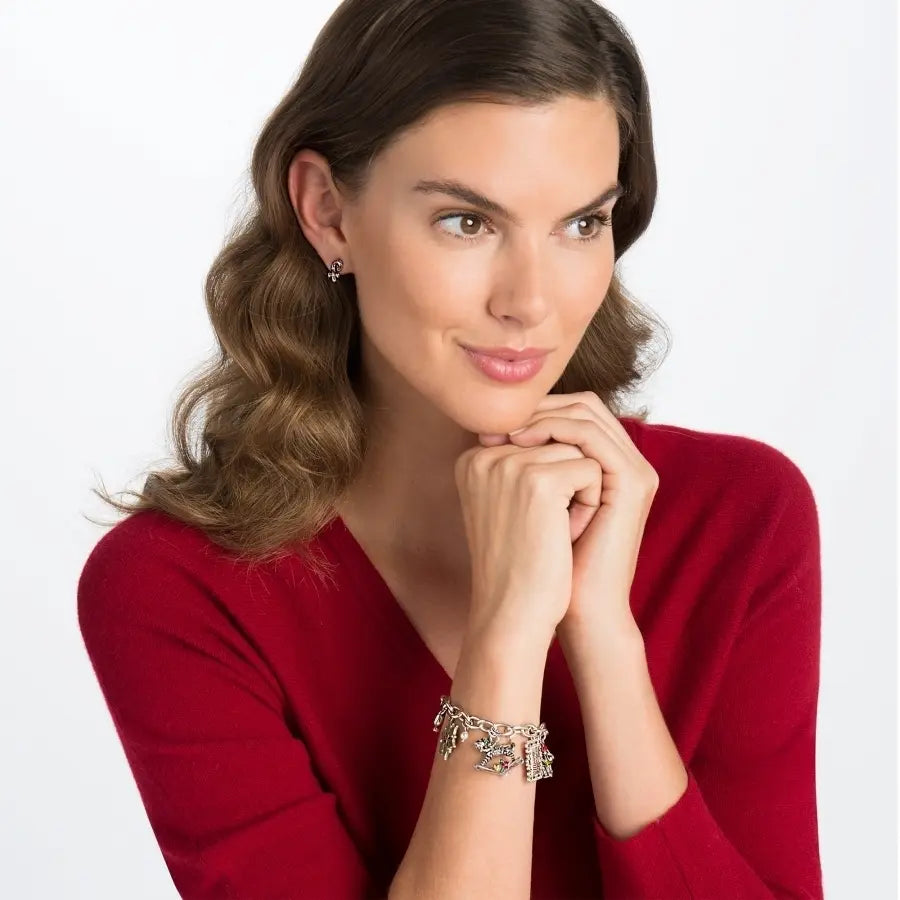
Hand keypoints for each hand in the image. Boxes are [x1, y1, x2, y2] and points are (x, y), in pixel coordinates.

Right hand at [455, 424, 602, 647]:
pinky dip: (590, 504)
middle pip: (558, 441)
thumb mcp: (508, 505)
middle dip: (569, 482)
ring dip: (581, 492)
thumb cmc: (517, 566)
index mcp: (473, 459)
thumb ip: (522, 464)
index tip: (531, 521)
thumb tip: (563, 427)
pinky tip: (566, 534)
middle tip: (547, 528)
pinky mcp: (537, 481)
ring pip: (577, 452)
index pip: (538, 438)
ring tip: (555, 530)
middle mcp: (484, 455)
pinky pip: (590, 470)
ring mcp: (508, 465)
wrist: (511, 615)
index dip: (552, 480)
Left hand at [479, 391, 657, 631]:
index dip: (536, 410)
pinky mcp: (632, 483)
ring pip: (587, 413)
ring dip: (543, 416)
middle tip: (501, 419)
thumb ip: (527, 466)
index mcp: (609, 466)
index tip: (495, 423)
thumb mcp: (534, 505)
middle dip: (539, 405)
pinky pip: (591, 438)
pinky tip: (522, 443)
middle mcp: (627, 463)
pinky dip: (554, 432)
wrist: (579, 608)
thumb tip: (486, 432)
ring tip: (508, 432)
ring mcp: (634, 470)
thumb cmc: (551, 563)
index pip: (574, 412)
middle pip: (583, 404)